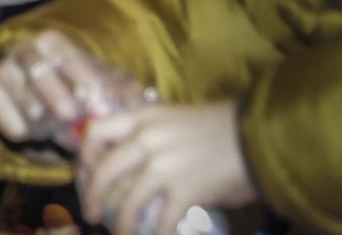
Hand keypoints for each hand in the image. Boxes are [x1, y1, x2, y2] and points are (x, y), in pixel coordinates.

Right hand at [0, 29, 120, 145]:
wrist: (46, 100)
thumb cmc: (80, 91)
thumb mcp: (104, 86)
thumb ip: (122, 92)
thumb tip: (142, 99)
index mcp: (53, 43)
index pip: (66, 53)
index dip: (81, 76)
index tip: (98, 102)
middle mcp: (25, 51)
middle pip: (35, 66)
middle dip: (53, 91)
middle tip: (70, 116)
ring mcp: (5, 70)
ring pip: (16, 88)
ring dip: (37, 111)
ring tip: (57, 132)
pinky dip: (11, 122)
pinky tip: (30, 135)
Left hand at [76, 100, 255, 231]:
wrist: (258, 136)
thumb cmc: (220, 128)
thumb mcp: (174, 121)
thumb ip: (149, 138)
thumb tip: (131, 166)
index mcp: (142, 118)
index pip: (96, 132)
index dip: (84, 156)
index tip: (83, 173)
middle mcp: (146, 139)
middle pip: (103, 171)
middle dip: (91, 197)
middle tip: (91, 213)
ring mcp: (164, 165)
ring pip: (127, 201)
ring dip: (121, 224)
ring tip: (118, 234)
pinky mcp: (186, 190)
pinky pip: (162, 220)